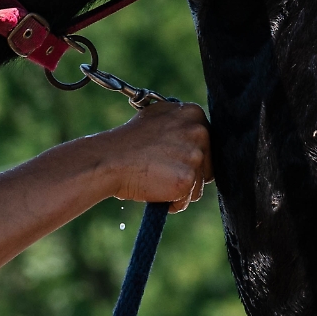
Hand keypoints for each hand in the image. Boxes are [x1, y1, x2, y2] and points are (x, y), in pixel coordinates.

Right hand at [90, 103, 211, 212]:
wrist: (108, 160)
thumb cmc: (128, 143)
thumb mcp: (157, 119)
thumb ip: (180, 123)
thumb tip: (197, 131)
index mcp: (194, 113)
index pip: (207, 144)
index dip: (188, 156)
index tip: (169, 157)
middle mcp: (200, 131)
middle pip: (208, 165)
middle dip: (187, 174)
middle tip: (160, 170)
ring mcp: (196, 155)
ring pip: (198, 185)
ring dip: (179, 189)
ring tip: (155, 178)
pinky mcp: (188, 178)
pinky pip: (186, 200)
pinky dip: (171, 202)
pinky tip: (154, 190)